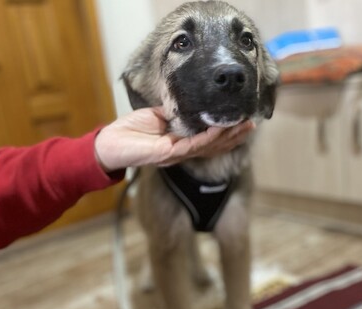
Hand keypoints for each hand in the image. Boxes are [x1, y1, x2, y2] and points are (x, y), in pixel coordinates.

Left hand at [94, 107, 254, 171]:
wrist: (109, 144)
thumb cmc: (130, 131)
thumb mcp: (156, 117)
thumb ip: (174, 113)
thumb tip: (189, 101)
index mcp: (180, 142)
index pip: (209, 139)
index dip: (226, 132)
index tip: (242, 120)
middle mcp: (182, 151)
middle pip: (214, 146)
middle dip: (234, 136)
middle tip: (252, 125)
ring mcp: (177, 154)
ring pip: (208, 147)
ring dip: (227, 137)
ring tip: (244, 126)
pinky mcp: (168, 153)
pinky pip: (192, 145)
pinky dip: (208, 137)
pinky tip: (220, 129)